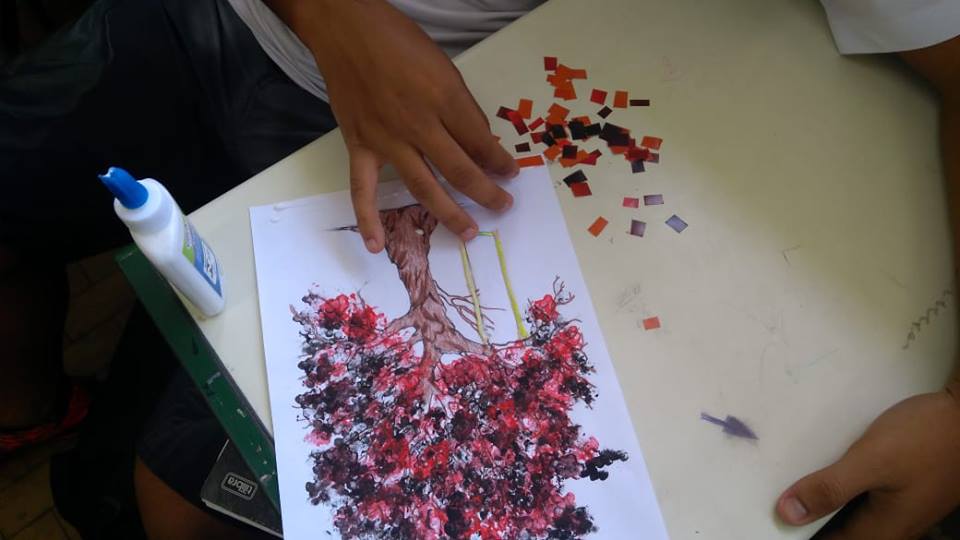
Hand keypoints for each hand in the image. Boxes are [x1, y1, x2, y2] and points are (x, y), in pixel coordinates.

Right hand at [272, 0, 517, 252]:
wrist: (346, 30)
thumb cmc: (398, 41)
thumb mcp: (443, 66)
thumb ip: (461, 107)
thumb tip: (480, 142)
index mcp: (444, 98)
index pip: (480, 141)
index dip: (500, 162)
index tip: (511, 175)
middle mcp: (418, 123)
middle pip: (459, 169)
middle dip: (486, 193)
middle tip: (503, 208)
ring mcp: (386, 139)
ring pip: (423, 186)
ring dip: (449, 213)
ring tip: (470, 233)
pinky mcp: (359, 146)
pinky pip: (362, 190)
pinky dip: (368, 219)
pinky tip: (377, 246)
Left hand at [775, 386, 959, 538]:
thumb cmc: (926, 437)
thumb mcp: (871, 460)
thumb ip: (831, 488)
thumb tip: (788, 513)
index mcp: (884, 529)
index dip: (799, 533)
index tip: (771, 520)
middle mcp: (892, 524)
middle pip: (839, 530)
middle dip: (807, 517)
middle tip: (775, 499)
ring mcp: (898, 504)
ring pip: (849, 512)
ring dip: (822, 499)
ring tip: (788, 481)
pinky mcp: (901, 484)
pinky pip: (860, 494)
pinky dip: (837, 484)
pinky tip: (822, 465)